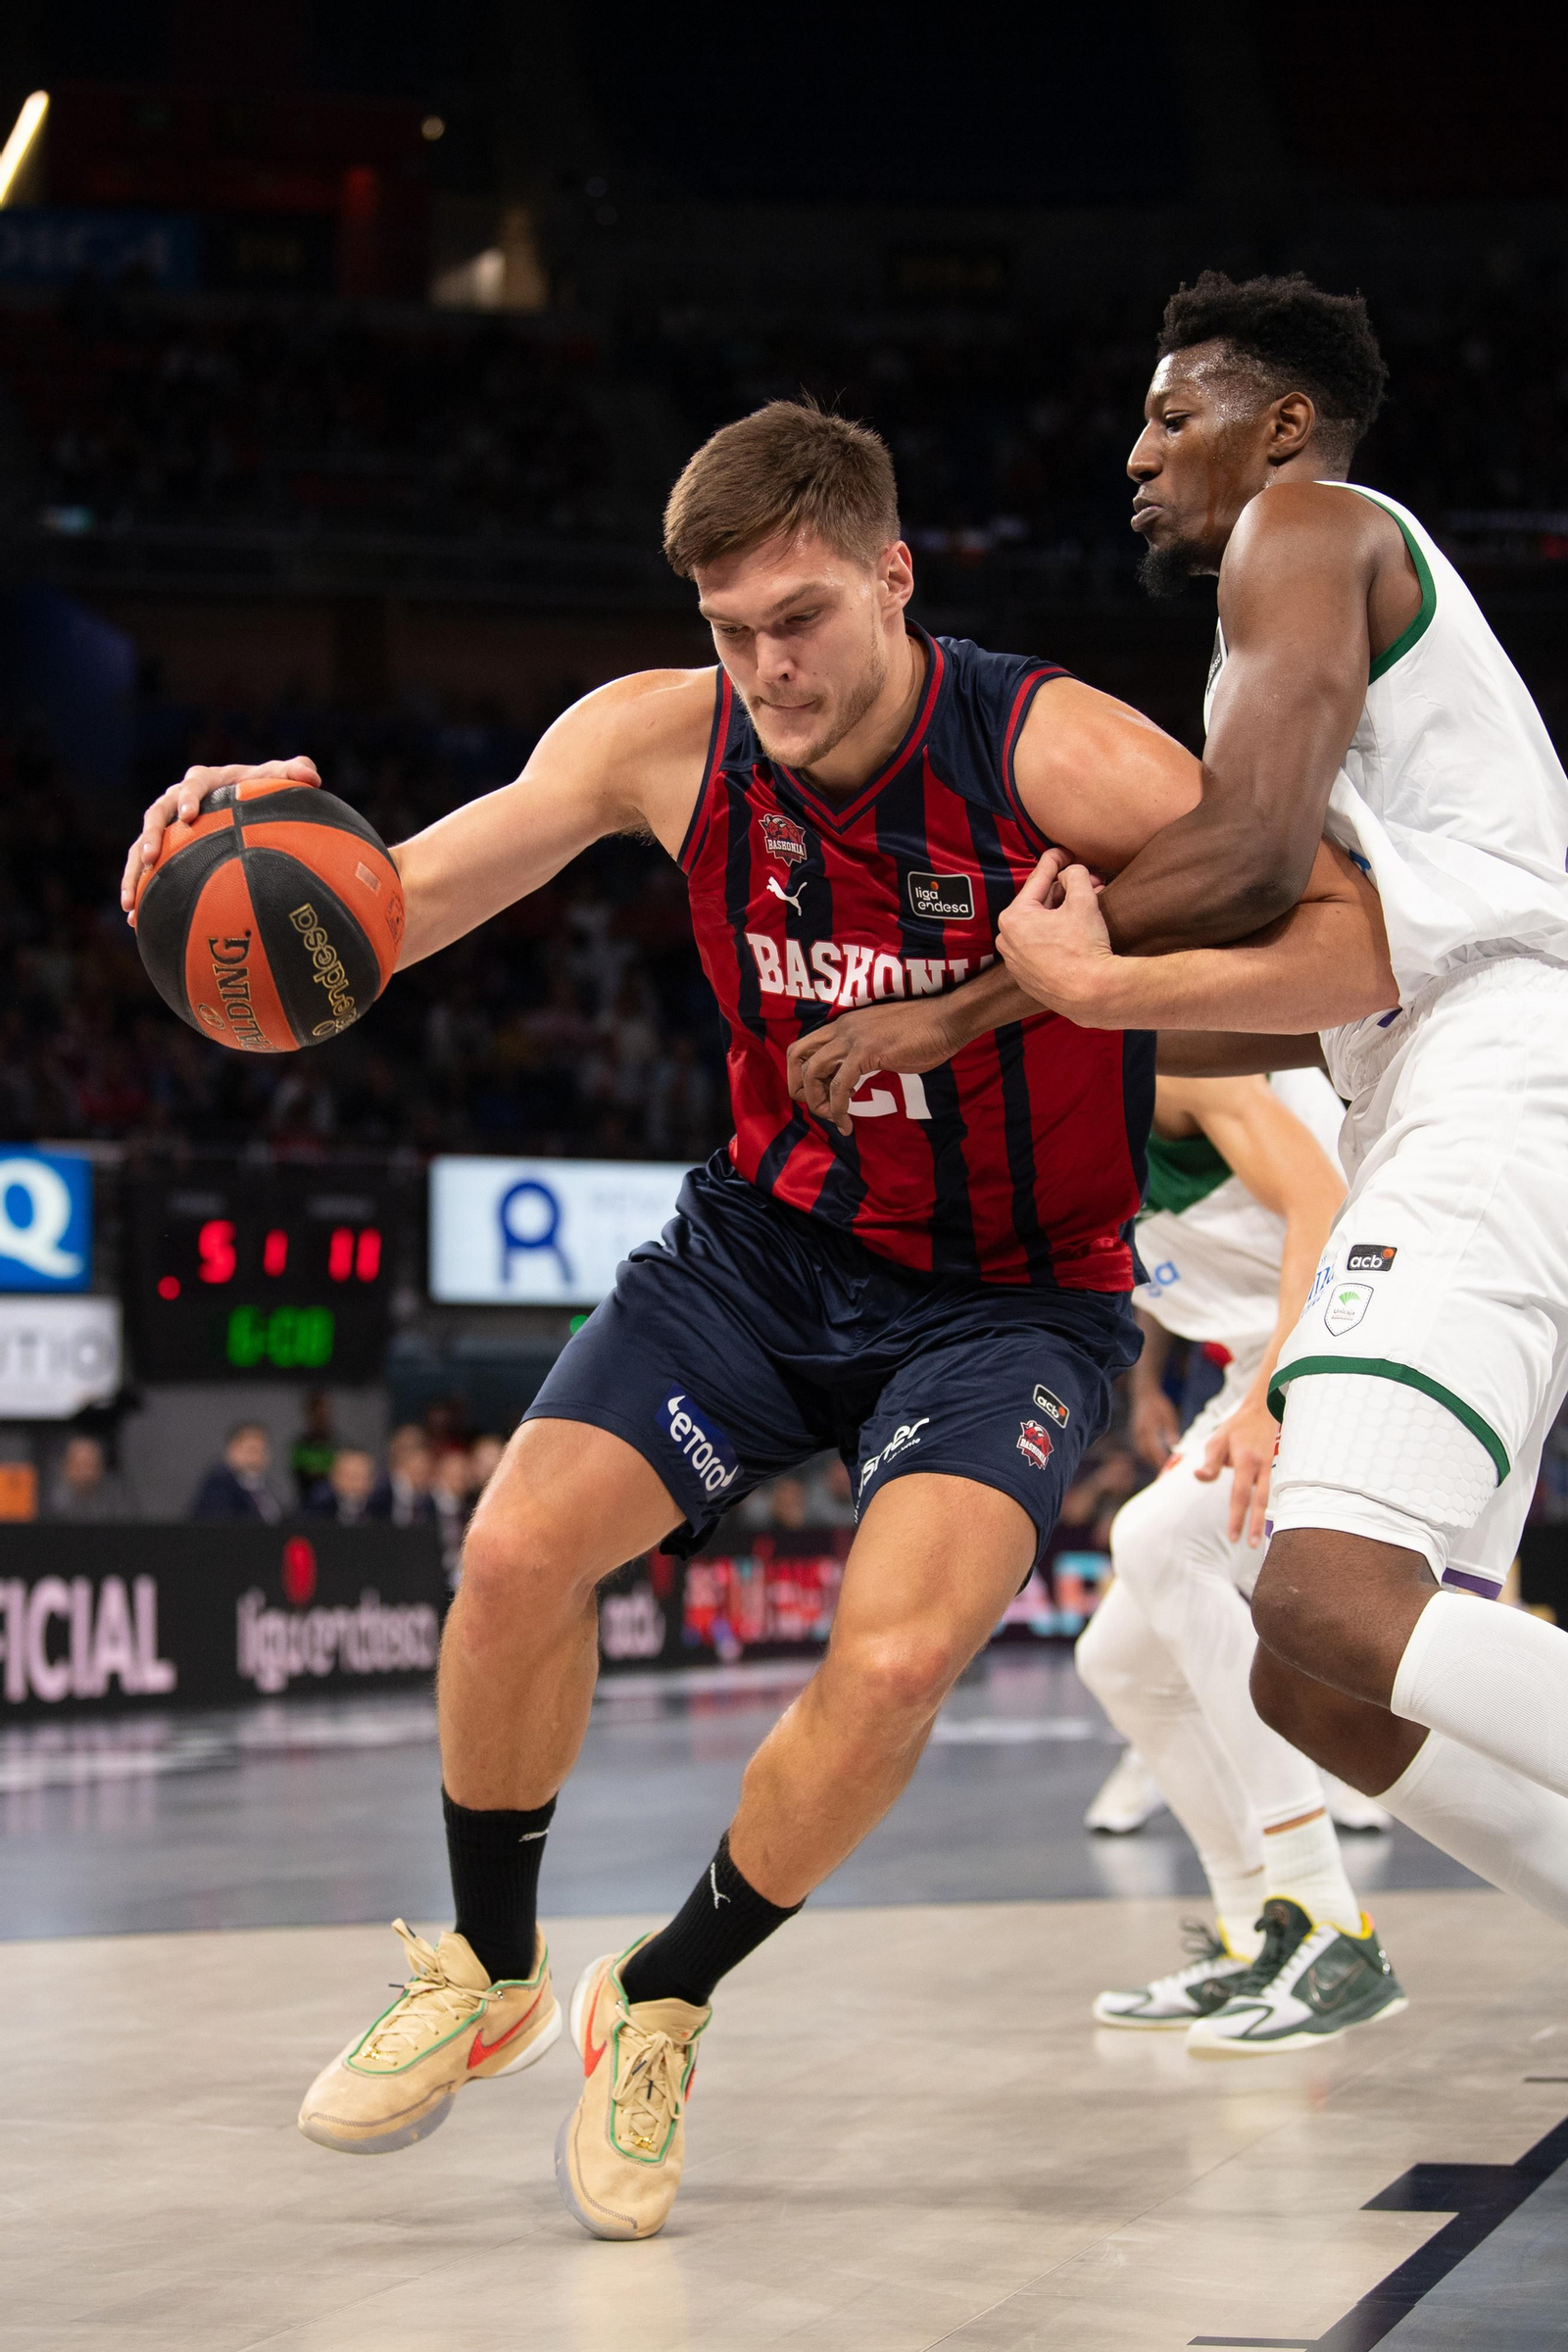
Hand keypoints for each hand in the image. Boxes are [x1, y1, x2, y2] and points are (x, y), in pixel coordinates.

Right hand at [121, 757, 320, 921]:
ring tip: (130, 901)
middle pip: (155, 816)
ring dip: (133, 872)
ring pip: (139, 847)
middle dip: (150, 837)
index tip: (189, 815)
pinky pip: (144, 871)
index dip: (188, 798)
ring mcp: (166, 828)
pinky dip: (139, 892)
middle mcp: (176, 801)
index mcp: (203, 780)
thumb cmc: (258, 788)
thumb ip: (292, 772)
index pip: (192, 785)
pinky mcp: (161, 850)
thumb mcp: (276, 778)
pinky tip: (134, 921)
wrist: (240, 802)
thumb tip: (311, 775)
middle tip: (149, 857)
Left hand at [786, 994, 959, 1135]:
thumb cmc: (924, 1033)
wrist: (948, 1020)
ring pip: (813, 1072)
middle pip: (797, 1055)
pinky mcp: (867, 1052)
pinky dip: (837, 1109)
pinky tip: (846, 1122)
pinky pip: (839, 1086)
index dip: (803, 1075)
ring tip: (835, 1119)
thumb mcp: (882, 1042)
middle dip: (799, 1087)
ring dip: (818, 1102)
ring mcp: (853, 1038)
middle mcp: (842, 1029)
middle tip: (818, 1108)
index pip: (804, 1046)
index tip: (823, 1094)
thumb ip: (864, 1055)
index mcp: (844, 1025)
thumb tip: (854, 1076)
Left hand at [996, 854, 1116, 1019]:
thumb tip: (1070, 872)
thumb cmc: (1084, 948)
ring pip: (1041, 926)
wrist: (1091, 994)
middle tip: (1090, 880)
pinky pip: (1042, 947)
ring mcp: (1016, 962)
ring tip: (1090, 902)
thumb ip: (1075, 875)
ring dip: (1064, 911)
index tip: (1065, 852)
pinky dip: (1058, 934)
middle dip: (1066, 890)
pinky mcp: (1028, 978)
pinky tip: (1079, 929)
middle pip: (1039, 904)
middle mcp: (1007, 940)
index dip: (1055, 861)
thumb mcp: (1083, 900)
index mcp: (1013, 917)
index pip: (1037, 880)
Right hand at [1129, 1387, 1180, 1470]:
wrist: (1144, 1394)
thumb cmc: (1158, 1404)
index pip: (1154, 1450)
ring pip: (1142, 1452)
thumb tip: (1174, 1445)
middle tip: (1165, 1473)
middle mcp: (1139, 1433)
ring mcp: (1136, 1433)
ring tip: (1161, 1468)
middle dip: (1155, 1464)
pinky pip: (1141, 1448)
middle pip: (1146, 1454)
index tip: (1168, 1469)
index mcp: (1148, 1429)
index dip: (1161, 1461)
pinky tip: (1154, 1458)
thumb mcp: (1168, 1415)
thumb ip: (1170, 1431)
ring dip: (1151, 1461)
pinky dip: (1147, 1455)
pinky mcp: (1135, 1433)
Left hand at [1193, 1394, 1278, 1545]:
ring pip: (1266, 1499)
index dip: (1237, 1517)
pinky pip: (1267, 1492)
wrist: (1262, 1411)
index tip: (1233, 1536)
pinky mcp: (1271, 1469)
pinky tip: (1260, 1521)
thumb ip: (1210, 1462)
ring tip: (1257, 1540)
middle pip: (1259, 1502)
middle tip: (1251, 1546)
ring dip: (1262, 1520)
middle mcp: (1260, 1467)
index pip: (1239, 1495)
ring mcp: (1269, 1468)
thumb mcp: (1216, 1440)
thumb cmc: (1236, 1428)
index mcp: (1245, 1461)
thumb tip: (1199, 1477)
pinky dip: (1264, 1508)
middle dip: (1255, 1525)